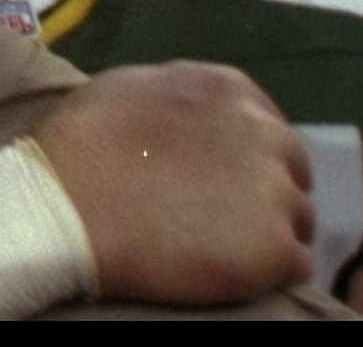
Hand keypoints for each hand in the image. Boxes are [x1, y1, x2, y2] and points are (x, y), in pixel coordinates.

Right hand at [35, 63, 312, 305]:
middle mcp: (266, 133)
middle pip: (293, 173)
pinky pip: (294, 267)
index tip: (221, 181)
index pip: (268, 127)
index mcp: (230, 91)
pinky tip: (225, 271)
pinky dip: (266, 274)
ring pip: (297, 221)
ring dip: (267, 234)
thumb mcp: (130, 88)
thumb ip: (180, 95)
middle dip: (265, 195)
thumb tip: (197, 115)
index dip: (246, 159)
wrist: (65, 206)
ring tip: (219, 246)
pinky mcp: (277, 247)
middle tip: (222, 219)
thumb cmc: (83, 145)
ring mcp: (277, 191)